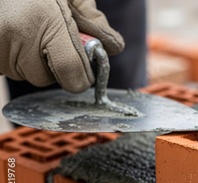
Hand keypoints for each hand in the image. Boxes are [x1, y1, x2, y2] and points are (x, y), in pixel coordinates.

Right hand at [0, 0, 123, 92]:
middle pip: (46, 77)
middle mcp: (17, 35)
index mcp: (43, 18)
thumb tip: (113, 47)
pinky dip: (15, 61)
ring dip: (33, 63)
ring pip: (26, 75)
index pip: (70, 69)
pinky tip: (14, 39)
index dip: (81, 77)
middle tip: (50, 41)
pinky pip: (8, 70)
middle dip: (55, 66)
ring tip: (28, 34)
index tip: (86, 75)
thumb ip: (92, 19)